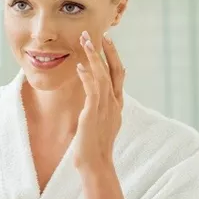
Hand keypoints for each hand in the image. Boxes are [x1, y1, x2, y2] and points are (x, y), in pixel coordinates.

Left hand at [73, 31, 124, 171]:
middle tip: (101, 33)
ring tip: (86, 42)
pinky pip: (92, 91)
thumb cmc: (94, 146)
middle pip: (115, 71)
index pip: (118, 75)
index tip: (107, 41)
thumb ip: (100, 107)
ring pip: (103, 76)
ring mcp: (106, 108)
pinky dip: (87, 77)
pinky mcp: (93, 114)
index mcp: (117, 105)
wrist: (96, 165)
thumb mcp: (100, 122)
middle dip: (108, 51)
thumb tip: (95, 95)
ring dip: (95, 58)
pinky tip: (80, 66)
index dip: (114, 57)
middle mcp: (114, 104)